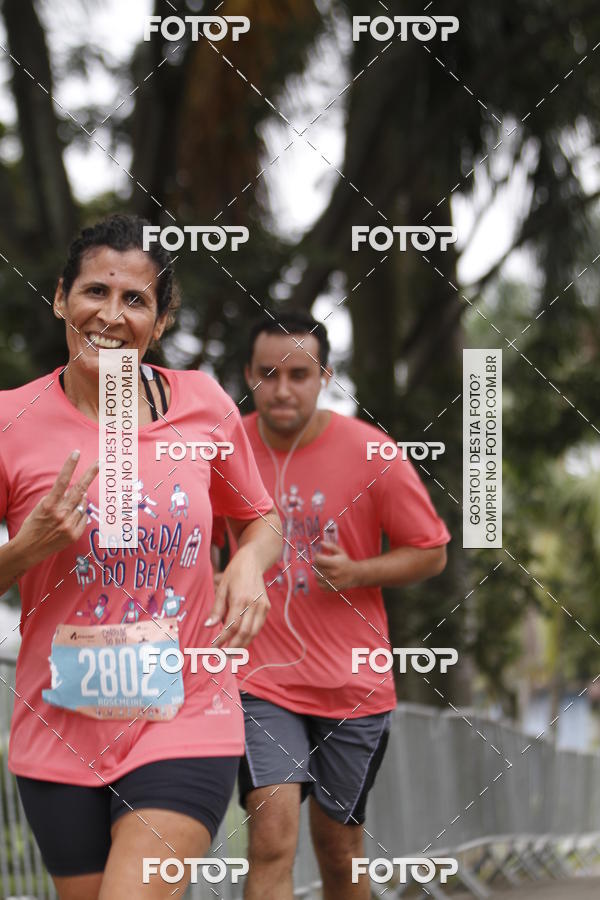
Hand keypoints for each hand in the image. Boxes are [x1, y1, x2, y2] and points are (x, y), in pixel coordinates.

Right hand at [15, 451, 99, 565]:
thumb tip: (79, 492)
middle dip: (90, 474)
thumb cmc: (34, 525)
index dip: (69, 466)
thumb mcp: (41, 507)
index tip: (76, 453)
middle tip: (100, 462)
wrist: (29, 549)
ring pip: (83, 504)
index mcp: (49, 504)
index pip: (62, 481)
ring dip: (79, 502)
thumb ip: (58, 498)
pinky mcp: (75, 534)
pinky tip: (68, 521)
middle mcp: (61, 514)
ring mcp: (69, 525)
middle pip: (80, 490)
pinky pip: (83, 518)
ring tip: (67, 509)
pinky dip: (78, 516)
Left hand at [205, 546, 269, 647]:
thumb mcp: (222, 587)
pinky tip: (241, 640)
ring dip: (243, 645)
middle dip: (234, 647)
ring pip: (254, 632)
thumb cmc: (235, 573)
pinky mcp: (266, 607)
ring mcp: (262, 606)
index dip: (223, 639)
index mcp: (241, 599)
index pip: (231, 626)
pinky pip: (258, 626)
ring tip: (232, 653)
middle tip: (224, 657)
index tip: (214, 648)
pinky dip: (250, 636)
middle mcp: (254, 604)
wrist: (253, 561)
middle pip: (245, 633)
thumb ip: (216, 609)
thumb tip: (208, 626)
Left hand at [313, 541, 359, 591]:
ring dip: (317, 572)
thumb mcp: (340, 552)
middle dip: (317, 563)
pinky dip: (319, 580)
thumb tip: (321, 542)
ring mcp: (331, 582)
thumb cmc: (346, 562)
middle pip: (316, 567)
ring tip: (323, 569)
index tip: (319, 555)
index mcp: (335, 563)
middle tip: (322, 562)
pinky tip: (324, 576)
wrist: (355, 575)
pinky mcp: (331, 588)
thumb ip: (331, 546)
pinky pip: (319, 584)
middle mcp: (333, 573)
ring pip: (316, 576)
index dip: (317, 556)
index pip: (318, 559)